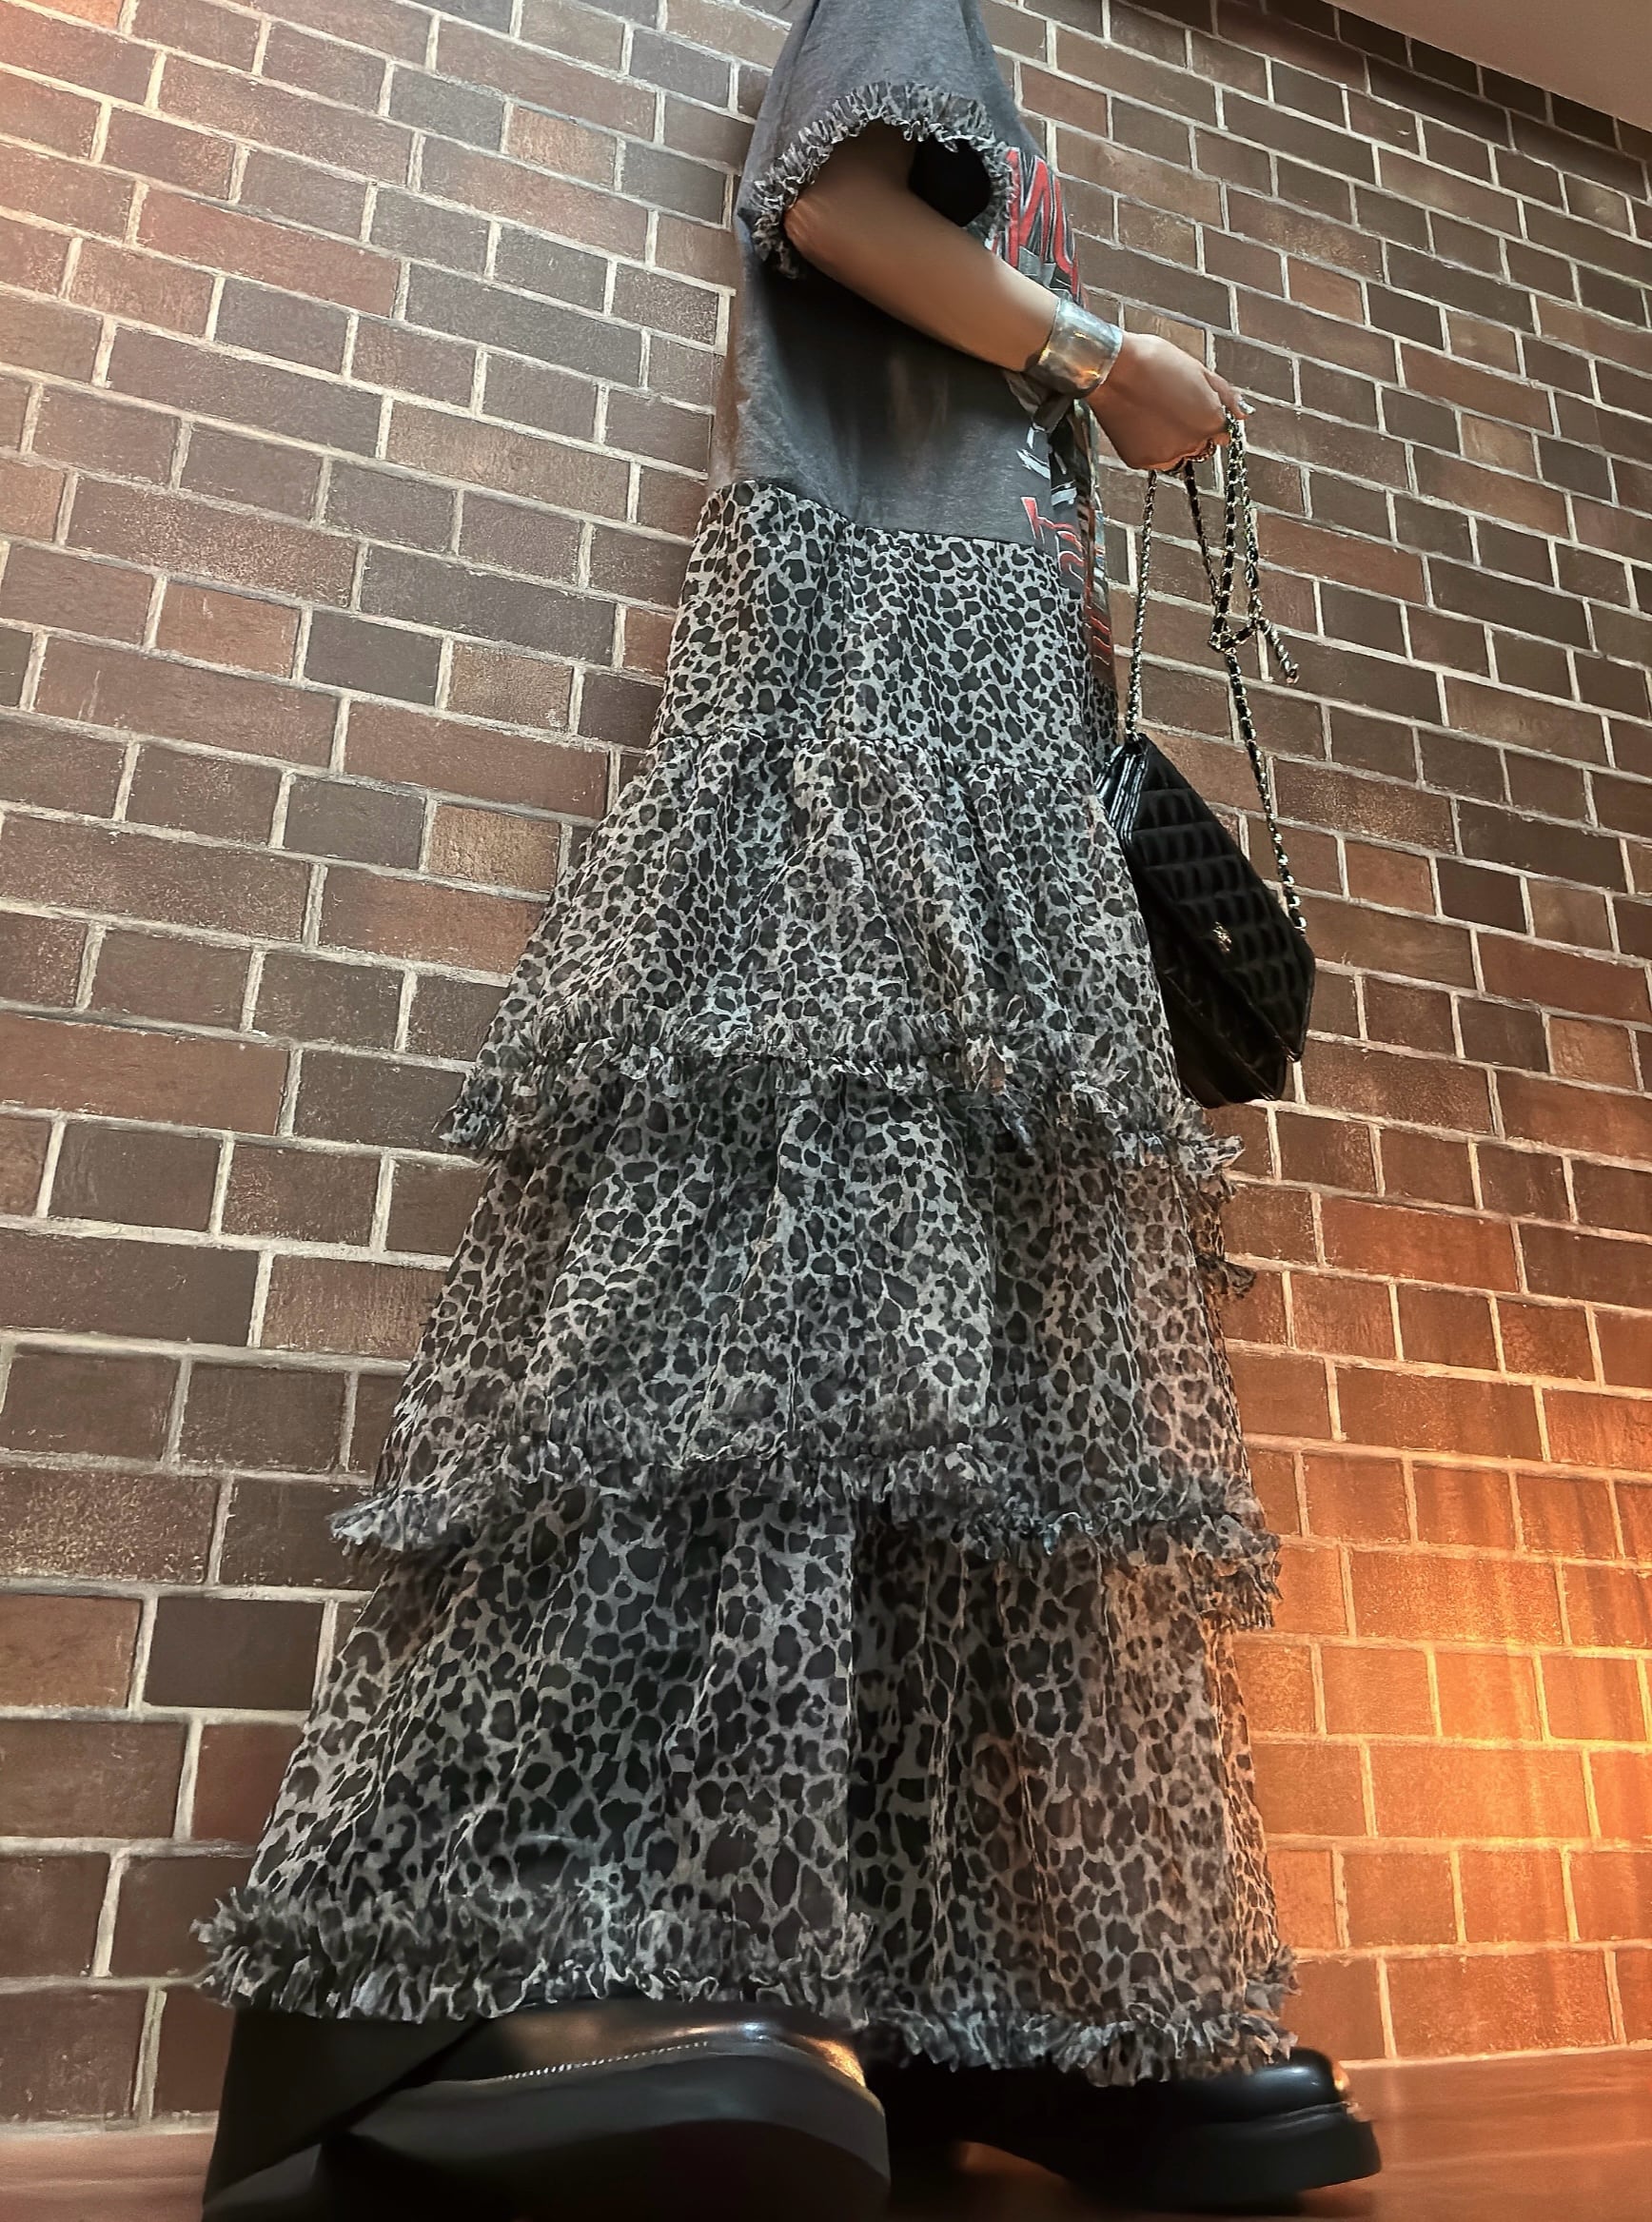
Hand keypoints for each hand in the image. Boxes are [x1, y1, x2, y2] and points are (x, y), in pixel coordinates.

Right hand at [1087, 332, 1249, 471]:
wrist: (1113, 368)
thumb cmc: (1155, 361)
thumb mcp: (1198, 371)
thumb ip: (1225, 396)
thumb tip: (1244, 414)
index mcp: (1211, 421)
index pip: (1220, 435)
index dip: (1206, 419)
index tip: (1190, 407)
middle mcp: (1193, 444)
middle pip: (1199, 447)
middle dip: (1189, 431)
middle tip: (1168, 407)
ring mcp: (1166, 455)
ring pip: (1176, 455)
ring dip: (1169, 441)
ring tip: (1152, 413)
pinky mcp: (1141, 462)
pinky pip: (1152, 459)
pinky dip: (1148, 445)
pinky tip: (1139, 421)